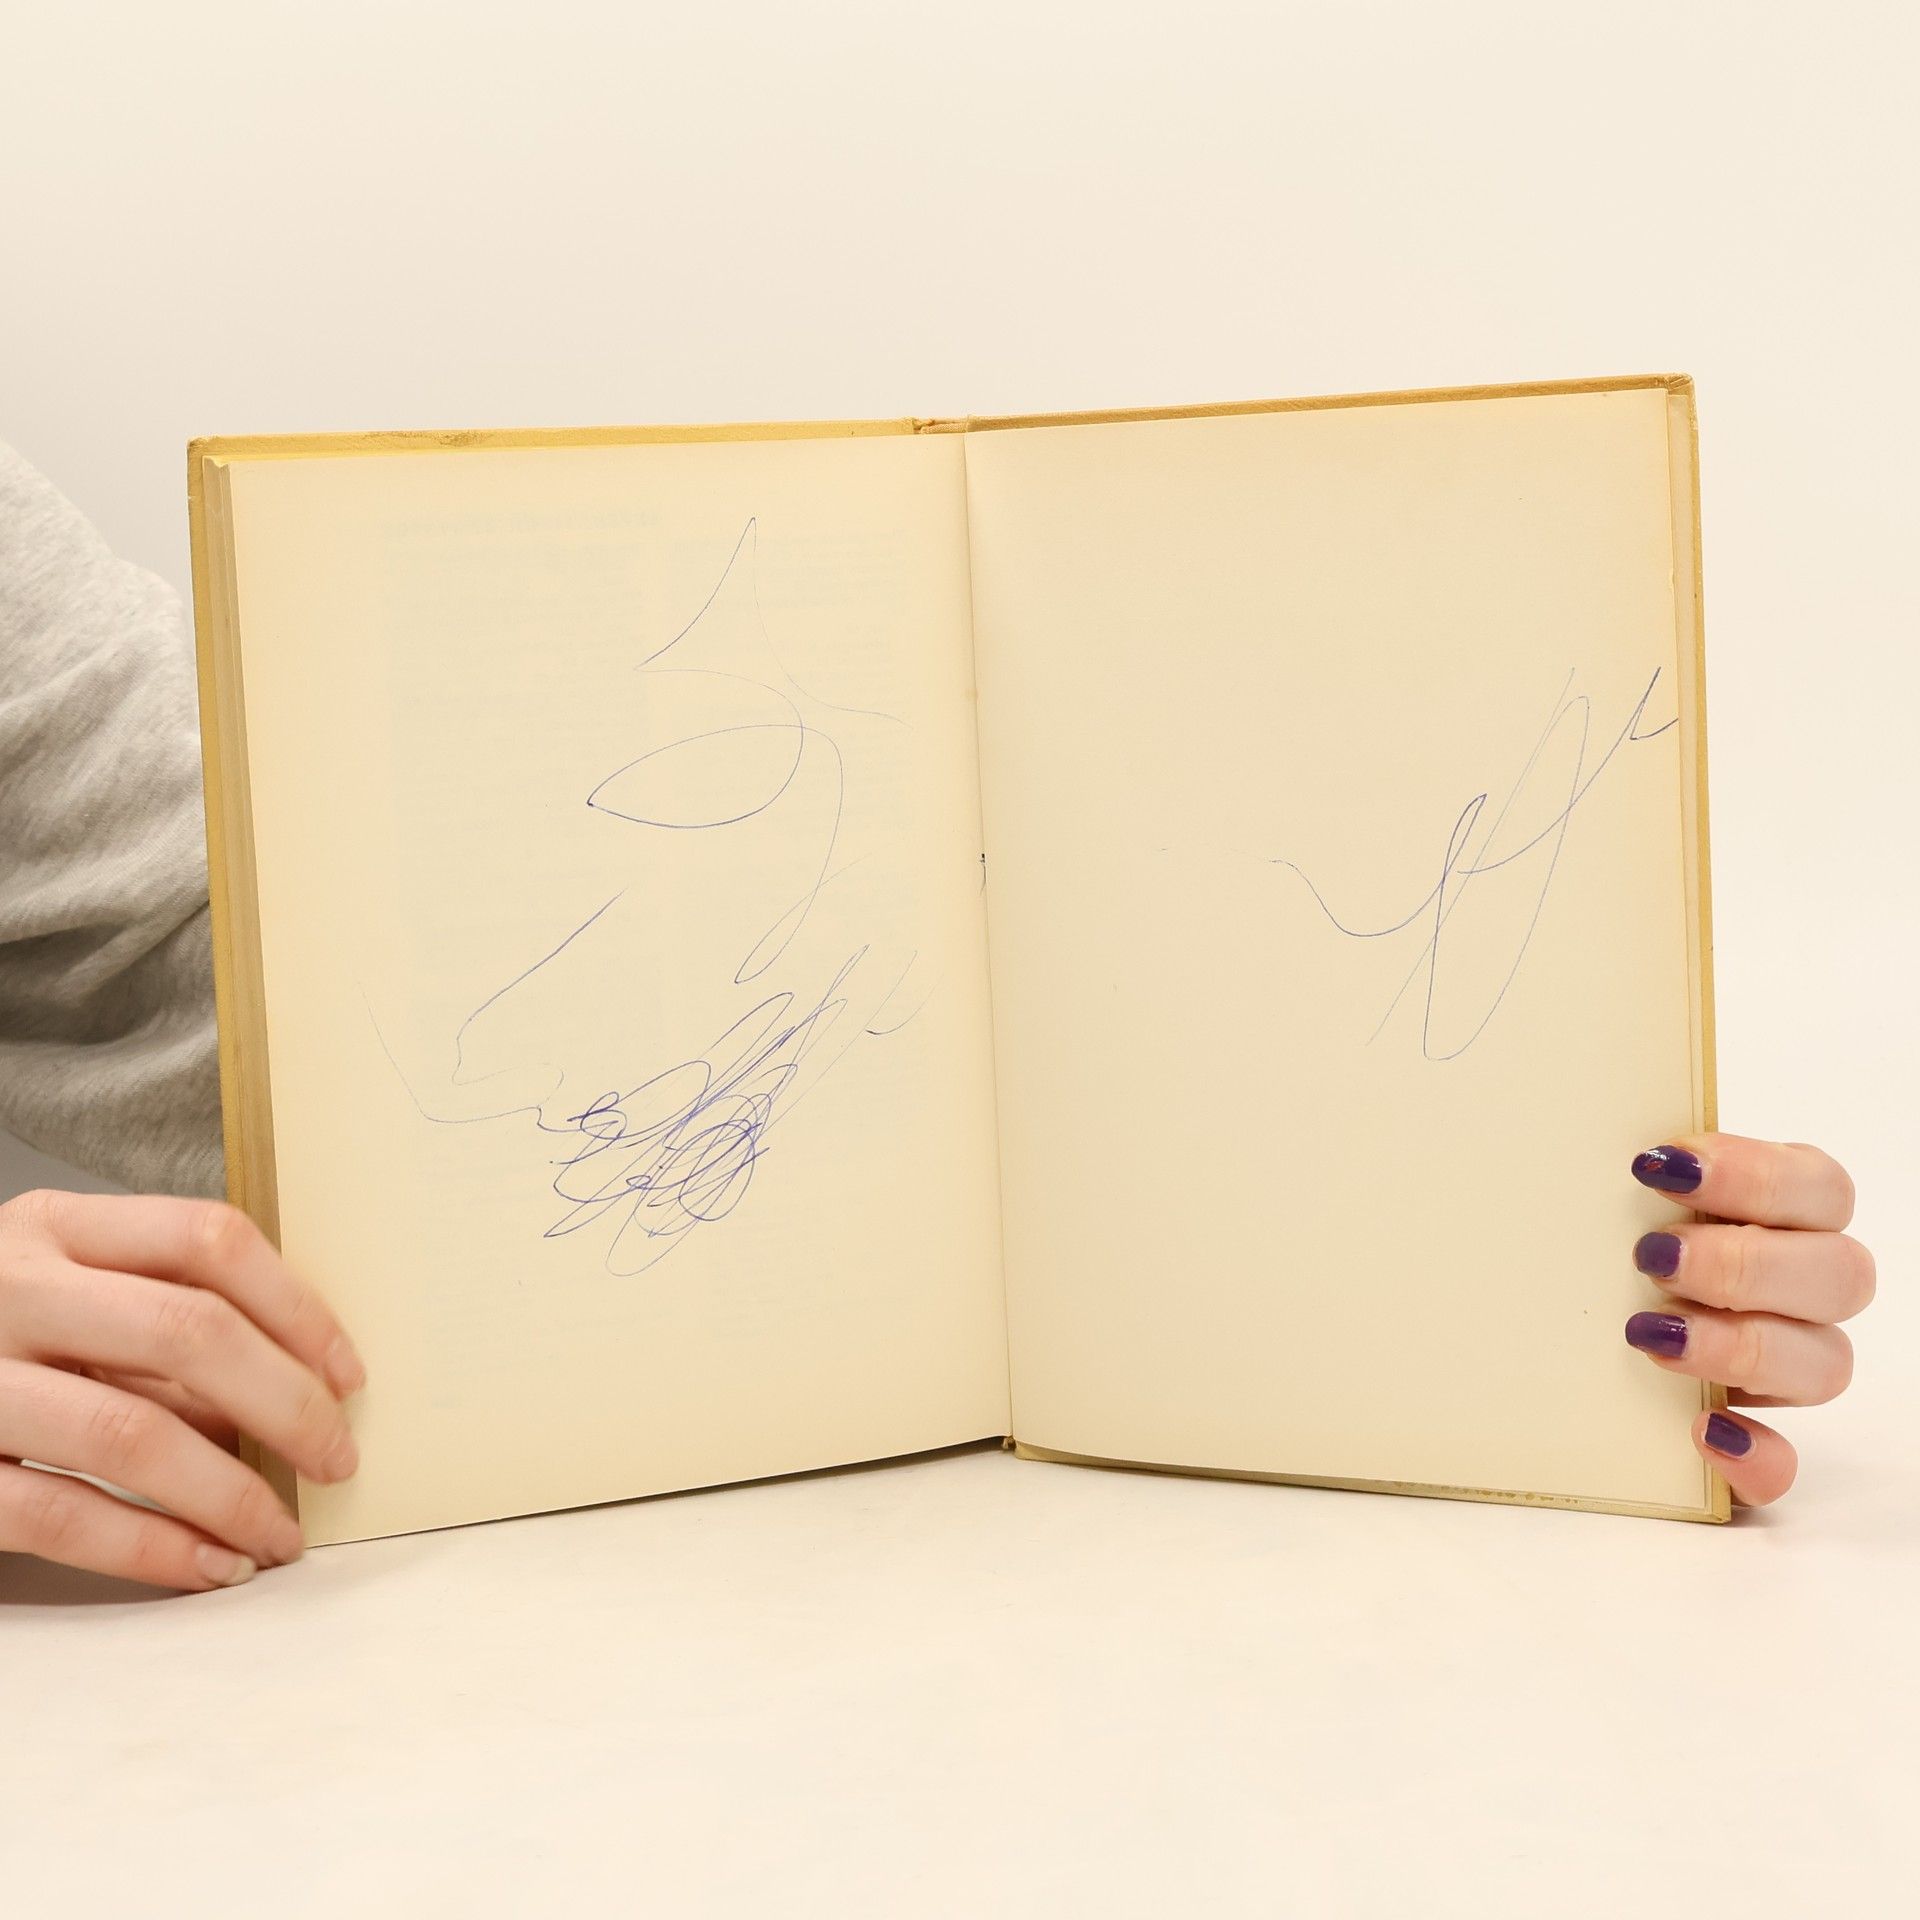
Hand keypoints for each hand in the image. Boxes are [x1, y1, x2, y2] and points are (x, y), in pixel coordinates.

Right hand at [0, 1188, 362, 1589]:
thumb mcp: (58, 1292)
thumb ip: (154, 1324)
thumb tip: (297, 1390)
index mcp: (50, 1226)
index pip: (206, 1239)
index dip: (297, 1307)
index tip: (351, 1373)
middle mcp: (6, 1287)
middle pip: (187, 1330)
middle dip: (286, 1402)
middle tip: (339, 1458)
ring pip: (131, 1430)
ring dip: (230, 1492)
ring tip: (283, 1534)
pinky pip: (61, 1514)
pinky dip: (153, 1548)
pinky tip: (212, 1568)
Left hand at [1624, 1133, 1871, 1505]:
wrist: (1546, 1345)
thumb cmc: (1598, 1247)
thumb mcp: (1615, 1203)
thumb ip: (1641, 1177)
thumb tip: (1626, 1155)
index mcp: (1783, 1216)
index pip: (1817, 1186)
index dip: (1752, 1174)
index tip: (1661, 1167)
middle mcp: (1802, 1292)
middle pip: (1839, 1274)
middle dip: (1744, 1263)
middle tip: (1654, 1257)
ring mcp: (1786, 1369)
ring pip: (1826, 1364)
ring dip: (1741, 1345)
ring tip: (1651, 1333)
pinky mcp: (1756, 1443)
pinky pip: (1783, 1465)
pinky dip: (1753, 1455)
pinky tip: (1703, 1431)